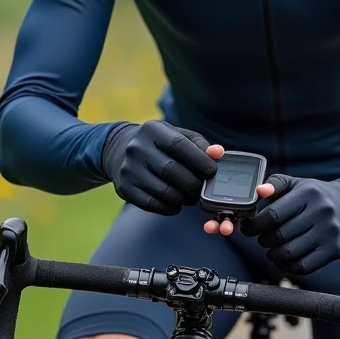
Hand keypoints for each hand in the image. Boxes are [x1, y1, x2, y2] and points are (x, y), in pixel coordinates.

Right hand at [102, 120, 222, 216]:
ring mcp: (128, 169)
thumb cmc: (159, 144)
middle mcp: (137, 148)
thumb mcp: (177, 136)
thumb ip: (200, 144)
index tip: (212, 171)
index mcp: (153, 130)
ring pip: (163, 191)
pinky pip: (151, 204)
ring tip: (191, 197)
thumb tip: (219, 154)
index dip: (200, 160)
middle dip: (193, 184)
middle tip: (202, 189)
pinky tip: (176, 205)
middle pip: (172, 171)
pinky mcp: (124, 188)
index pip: (180, 145)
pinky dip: (169, 208)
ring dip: (183, 199)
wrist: (120, 150)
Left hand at [239, 174, 339, 275]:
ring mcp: (330, 232)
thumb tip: (258, 191)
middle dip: (263, 240)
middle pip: (279, 236)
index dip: (254, 225)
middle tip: (261, 239)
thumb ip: (275, 184)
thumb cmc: (317, 195)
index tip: (247, 228)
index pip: (273, 214)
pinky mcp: (335, 250)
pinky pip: (304, 266)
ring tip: (271, 250)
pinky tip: (283, 261)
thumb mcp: (298, 184)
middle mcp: (321, 211)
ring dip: (272, 255)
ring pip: (289, 253)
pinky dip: (287, 267)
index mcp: (308, 193)